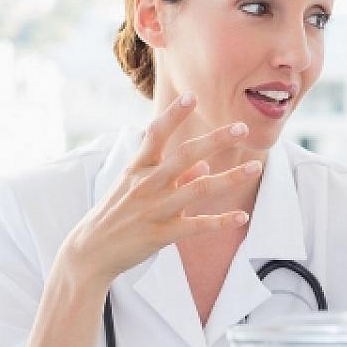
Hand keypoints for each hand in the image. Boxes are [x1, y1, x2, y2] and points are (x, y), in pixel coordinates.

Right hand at [61, 94, 263, 282]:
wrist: (90, 251)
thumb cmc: (116, 214)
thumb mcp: (136, 187)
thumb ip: (173, 175)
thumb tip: (206, 165)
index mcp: (138, 168)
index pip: (156, 134)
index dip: (173, 115)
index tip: (192, 96)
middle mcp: (146, 184)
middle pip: (184, 156)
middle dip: (214, 140)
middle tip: (241, 128)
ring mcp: (154, 209)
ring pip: (198, 190)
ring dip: (229, 179)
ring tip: (255, 168)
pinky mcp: (161, 234)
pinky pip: (196, 226)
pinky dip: (220, 221)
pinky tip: (242, 216)